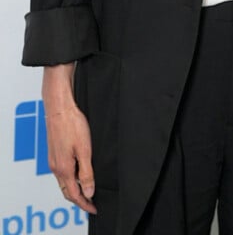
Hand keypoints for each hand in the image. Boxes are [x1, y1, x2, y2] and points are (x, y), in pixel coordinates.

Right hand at [43, 65, 96, 214]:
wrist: (60, 109)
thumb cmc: (73, 126)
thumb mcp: (85, 150)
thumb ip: (87, 173)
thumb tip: (89, 192)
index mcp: (64, 169)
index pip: (74, 194)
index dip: (84, 204)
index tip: (94, 209)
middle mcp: (56, 168)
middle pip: (67, 191)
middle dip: (79, 200)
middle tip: (91, 204)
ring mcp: (53, 161)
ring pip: (63, 182)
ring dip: (74, 190)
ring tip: (87, 192)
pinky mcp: (54, 154)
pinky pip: (61, 173)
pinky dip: (70, 180)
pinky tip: (78, 175)